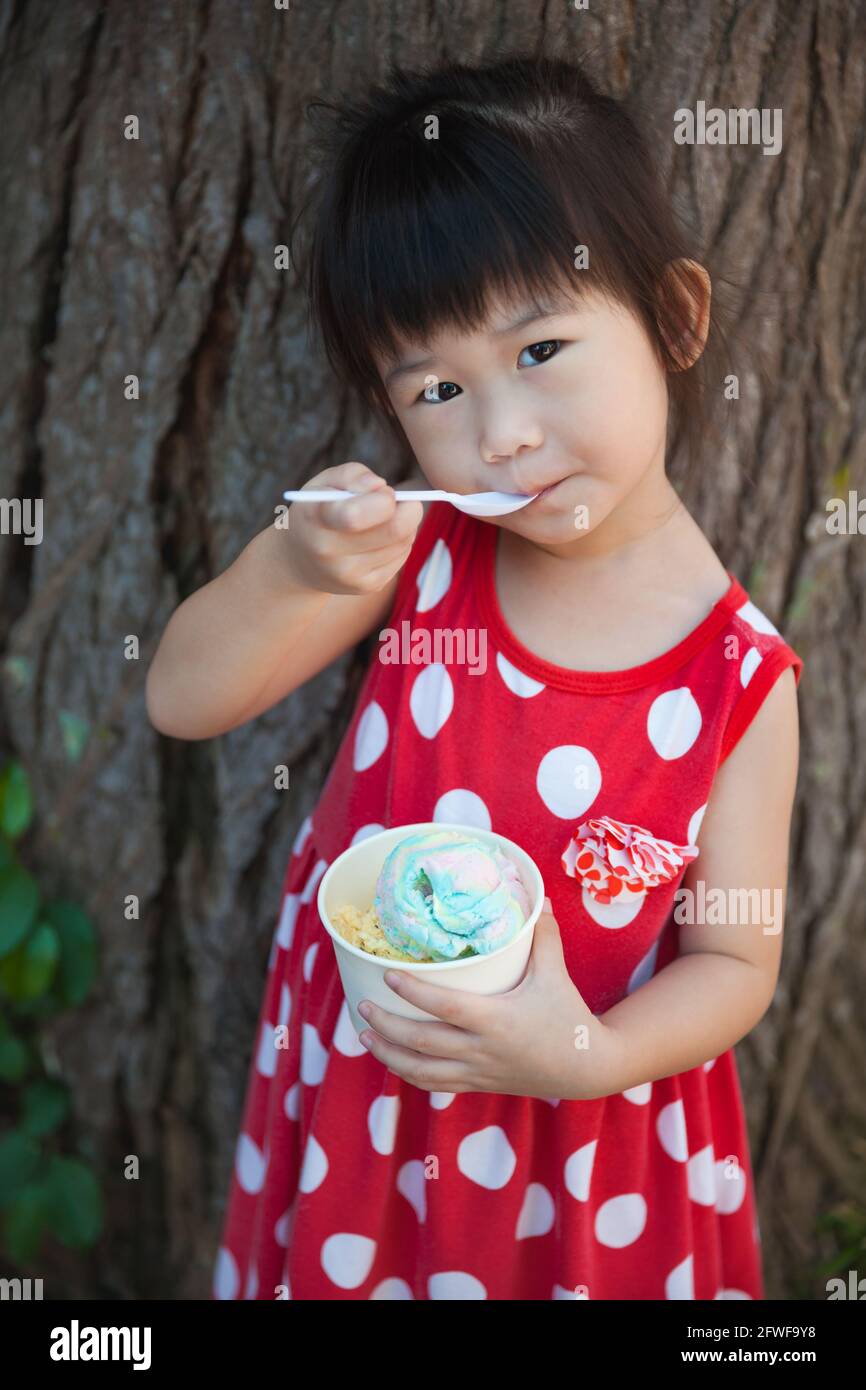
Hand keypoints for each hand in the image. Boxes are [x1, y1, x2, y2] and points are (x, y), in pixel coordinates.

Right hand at [284, 460, 423, 595]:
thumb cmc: (318, 510)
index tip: (386, 492)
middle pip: (395, 530)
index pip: (357, 515)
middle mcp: (329, 551)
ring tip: (386, 521)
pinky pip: (402, 558)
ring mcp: (348, 574)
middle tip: (406, 502)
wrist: (299, 560)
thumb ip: (352, 475)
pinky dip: (400, 543)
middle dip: (410, 510)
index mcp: (317, 518)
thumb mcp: (324, 483)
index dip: (384, 499)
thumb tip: (381, 487)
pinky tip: (383, 539)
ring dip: (406, 526)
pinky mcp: (365, 586)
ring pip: (403, 543)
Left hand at [356, 898, 620, 1100]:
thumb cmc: (568, 1016)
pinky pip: (437, 1085)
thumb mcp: (555, 974)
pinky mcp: (480, 1084)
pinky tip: (393, 1062)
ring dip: (390, 1055)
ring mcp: (478, 1072)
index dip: (412, 992)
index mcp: (496, 1021)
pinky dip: (410, 1074)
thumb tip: (537, 899)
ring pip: (423, 1070)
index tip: (387, 975)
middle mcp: (481, 1050)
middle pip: (422, 1042)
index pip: (444, 1008)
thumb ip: (544, 936)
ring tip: (365, 1036)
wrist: (586, 1068)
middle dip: (387, 1026)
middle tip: (362, 1006)